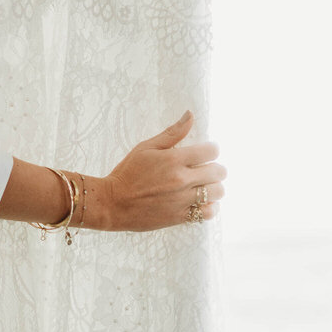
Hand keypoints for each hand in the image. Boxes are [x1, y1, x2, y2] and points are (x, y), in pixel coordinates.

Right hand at [98, 110, 227, 231]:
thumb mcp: (146, 147)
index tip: (206, 152)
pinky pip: (208, 212)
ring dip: (215, 187)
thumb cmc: (127, 173)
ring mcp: (182, 200)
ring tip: (205, 186)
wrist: (113, 203)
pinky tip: (202, 202)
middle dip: (215, 167)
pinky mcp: (180, 216)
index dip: (211, 149)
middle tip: (206, 169)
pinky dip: (210, 207)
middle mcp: (181, 179)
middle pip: (219, 171)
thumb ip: (172, 133)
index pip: (211, 151)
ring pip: (217, 192)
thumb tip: (190, 115)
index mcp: (174, 159)